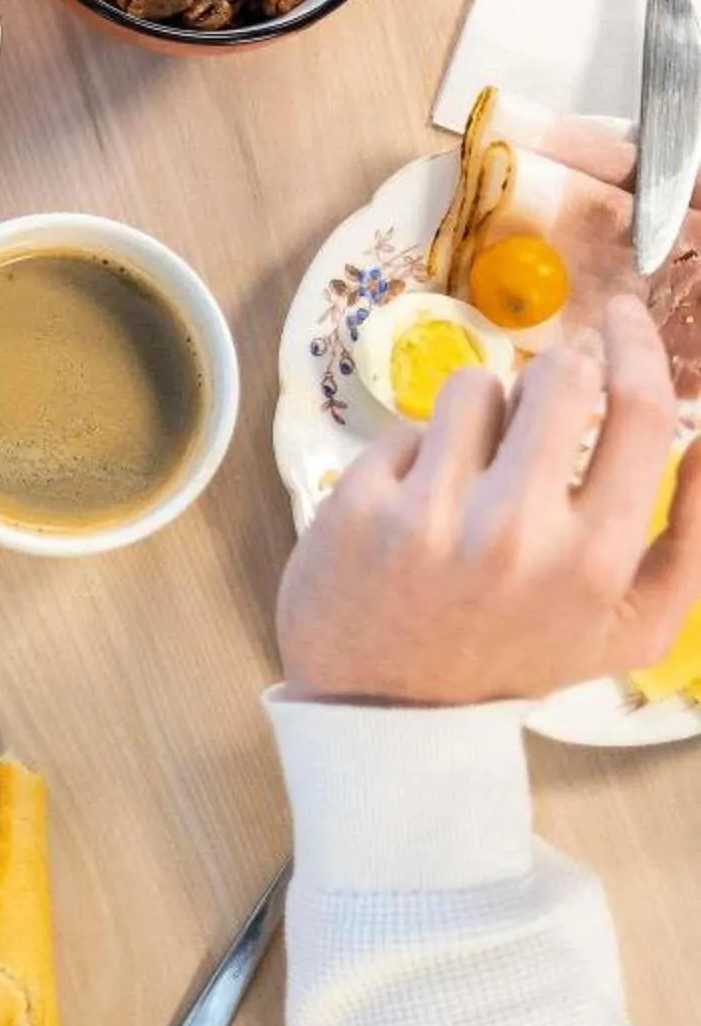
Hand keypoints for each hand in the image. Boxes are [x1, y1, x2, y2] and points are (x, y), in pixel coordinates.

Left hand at [279, 295, 700, 704]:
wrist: (385, 711)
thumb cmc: (516, 657)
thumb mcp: (629, 627)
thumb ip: (688, 539)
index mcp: (594, 559)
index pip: (638, 410)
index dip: (638, 346)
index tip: (626, 315)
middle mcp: (515, 531)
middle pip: (557, 377)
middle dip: (557, 374)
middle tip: (544, 402)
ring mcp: (430, 515)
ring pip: (475, 386)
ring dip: (481, 415)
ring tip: (473, 476)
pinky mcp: (358, 502)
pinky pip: (407, 427)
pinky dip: (418, 454)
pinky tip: (416, 506)